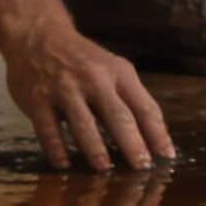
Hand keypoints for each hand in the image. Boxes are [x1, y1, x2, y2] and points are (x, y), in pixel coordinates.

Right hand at [1, 15, 175, 170]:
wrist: (38, 36)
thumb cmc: (82, 60)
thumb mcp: (111, 69)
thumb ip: (128, 99)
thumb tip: (152, 139)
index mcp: (119, 72)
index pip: (145, 107)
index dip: (158, 135)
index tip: (167, 158)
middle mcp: (94, 79)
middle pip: (119, 117)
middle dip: (133, 146)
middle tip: (143, 169)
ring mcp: (64, 88)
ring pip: (83, 124)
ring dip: (96, 150)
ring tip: (105, 170)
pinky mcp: (37, 99)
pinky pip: (48, 129)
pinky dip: (56, 149)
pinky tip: (63, 165)